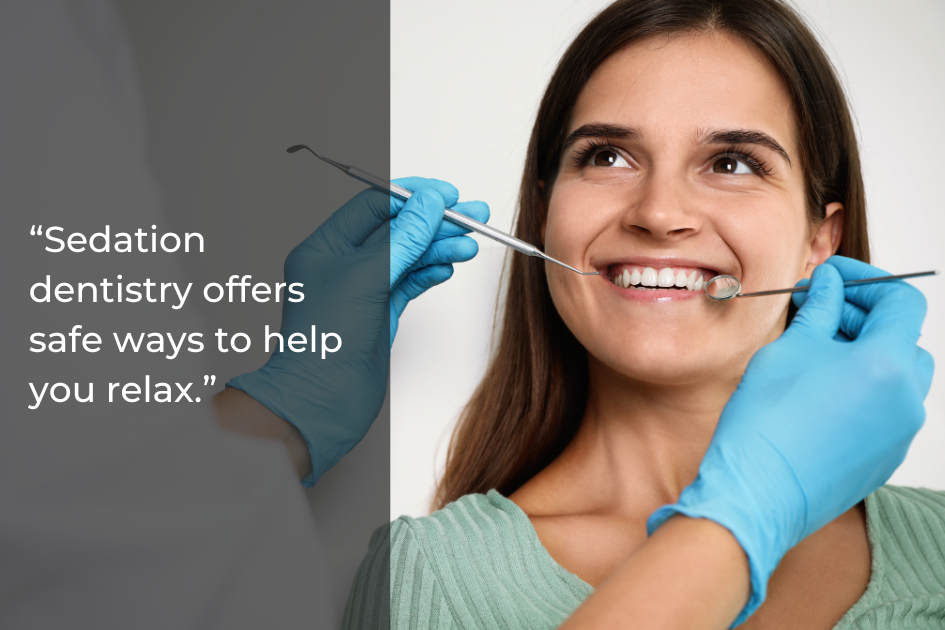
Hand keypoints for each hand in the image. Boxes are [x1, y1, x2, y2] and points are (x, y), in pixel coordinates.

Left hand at [226, 178, 488, 484]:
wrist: (322, 401)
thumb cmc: (325, 342)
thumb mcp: (367, 277)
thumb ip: (403, 237)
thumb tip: (430, 203)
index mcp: (327, 246)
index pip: (375, 205)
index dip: (413, 197)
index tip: (447, 195)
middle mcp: (344, 265)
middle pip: (398, 229)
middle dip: (437, 222)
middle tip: (475, 217)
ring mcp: (364, 290)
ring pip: (409, 256)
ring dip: (440, 248)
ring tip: (470, 246)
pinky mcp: (381, 314)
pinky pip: (411, 283)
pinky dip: (432, 272)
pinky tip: (449, 266)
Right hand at [648, 255, 933, 624]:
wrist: (757, 493)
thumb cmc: (766, 423)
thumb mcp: (789, 350)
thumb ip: (818, 310)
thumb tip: (828, 286)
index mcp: (889, 365)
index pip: (901, 302)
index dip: (866, 280)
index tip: (832, 277)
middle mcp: (907, 400)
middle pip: (903, 338)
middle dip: (862, 316)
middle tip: (819, 308)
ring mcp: (899, 434)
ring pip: (896, 376)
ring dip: (863, 353)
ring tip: (815, 351)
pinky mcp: (884, 458)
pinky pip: (885, 409)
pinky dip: (862, 388)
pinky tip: (818, 390)